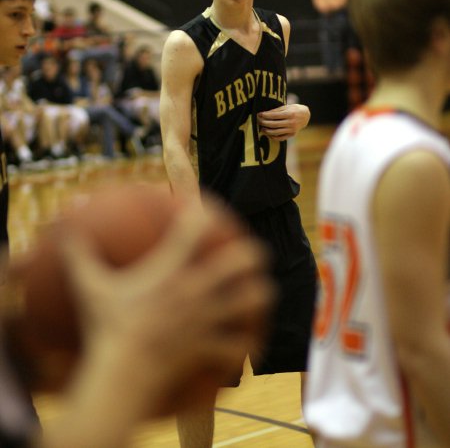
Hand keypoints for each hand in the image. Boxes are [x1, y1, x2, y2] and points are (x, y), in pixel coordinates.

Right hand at [61, 197, 274, 414]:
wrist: (119, 376)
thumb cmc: (104, 328)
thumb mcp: (88, 287)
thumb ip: (79, 254)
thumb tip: (63, 222)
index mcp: (170, 270)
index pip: (195, 228)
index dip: (206, 212)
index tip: (210, 207)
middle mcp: (195, 290)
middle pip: (241, 261)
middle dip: (252, 253)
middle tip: (251, 253)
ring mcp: (207, 319)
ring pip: (252, 300)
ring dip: (260, 295)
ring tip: (260, 292)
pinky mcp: (210, 347)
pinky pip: (239, 345)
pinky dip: (248, 345)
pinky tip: (252, 346)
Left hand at [257, 103, 309, 140]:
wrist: (305, 116)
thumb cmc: (294, 109)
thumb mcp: (287, 107)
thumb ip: (276, 110)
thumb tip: (265, 114)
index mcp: (290, 114)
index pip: (274, 116)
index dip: (266, 115)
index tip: (259, 114)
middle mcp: (291, 122)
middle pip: (274, 124)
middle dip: (265, 123)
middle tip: (258, 121)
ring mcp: (292, 130)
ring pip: (277, 132)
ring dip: (267, 131)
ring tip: (262, 129)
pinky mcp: (292, 135)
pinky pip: (281, 138)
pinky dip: (273, 137)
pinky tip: (268, 134)